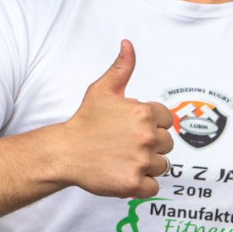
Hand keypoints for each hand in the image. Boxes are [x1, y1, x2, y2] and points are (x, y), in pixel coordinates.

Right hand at [55, 40, 174, 198]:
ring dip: (146, 166)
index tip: (131, 129)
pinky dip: (141, 185)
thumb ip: (121, 68)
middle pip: (167, 145)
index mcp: (144, 113)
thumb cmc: (84, 121)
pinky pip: (153, 187)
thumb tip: (127, 44)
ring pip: (161, 166)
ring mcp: (141, 161)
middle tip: (124, 146)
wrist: (64, 153)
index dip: (152, 125)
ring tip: (122, 160)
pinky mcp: (133, 184)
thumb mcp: (102, 90)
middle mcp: (147, 136)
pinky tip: (123, 175)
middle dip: (150, 146)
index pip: (167, 121)